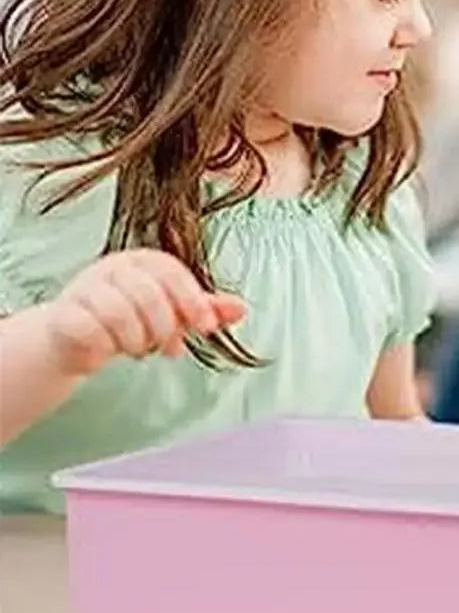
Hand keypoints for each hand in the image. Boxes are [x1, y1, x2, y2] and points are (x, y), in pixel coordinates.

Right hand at [42, 249, 245, 375]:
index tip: (206, 327)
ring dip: (135, 340)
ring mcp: (85, 287)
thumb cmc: (132, 320)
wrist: (78, 340)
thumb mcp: (173, 314)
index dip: (193, 301)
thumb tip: (241, 309)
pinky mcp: (64, 312)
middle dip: (163, 327)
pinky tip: (108, 351)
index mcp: (144, 261)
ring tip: (137, 348)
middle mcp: (114, 267)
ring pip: (118, 313)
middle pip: (148, 294)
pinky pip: (89, 329)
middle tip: (163, 345)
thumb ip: (205, 310)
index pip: (172, 273)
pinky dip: (105, 347)